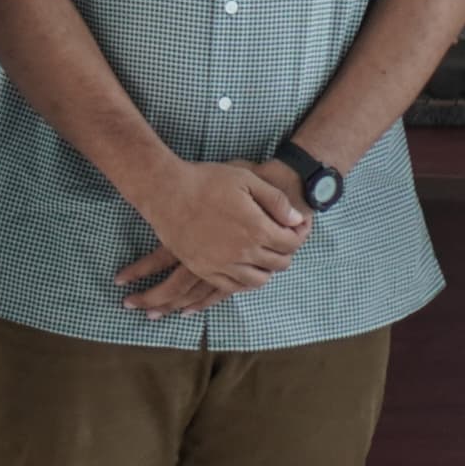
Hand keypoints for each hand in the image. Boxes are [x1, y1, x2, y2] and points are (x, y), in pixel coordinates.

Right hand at [121, 159, 308, 307]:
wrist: (165, 191)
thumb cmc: (206, 180)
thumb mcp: (246, 179)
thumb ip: (276, 201)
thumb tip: (297, 220)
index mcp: (257, 229)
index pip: (292, 243)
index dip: (298, 235)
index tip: (294, 228)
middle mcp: (243, 252)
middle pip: (278, 263)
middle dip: (285, 252)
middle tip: (280, 240)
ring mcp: (222, 264)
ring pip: (257, 280)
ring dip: (265, 269)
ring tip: (262, 256)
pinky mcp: (203, 269)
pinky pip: (231, 286)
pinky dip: (242, 281)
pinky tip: (242, 268)